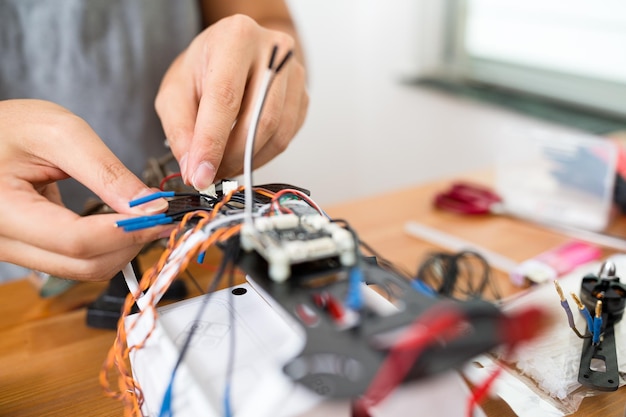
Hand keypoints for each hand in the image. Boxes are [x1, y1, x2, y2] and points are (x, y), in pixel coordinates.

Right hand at [0, 99, 171, 280]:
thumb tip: (151, 207)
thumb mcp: (61, 134)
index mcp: (1, 209)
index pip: (77, 240)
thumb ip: (107, 172)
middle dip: (131, 242)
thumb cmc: (10, 126)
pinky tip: (123, 222)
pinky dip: (107, 246)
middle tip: (161, 216)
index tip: (162, 216)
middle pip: (84, 264)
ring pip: (83, 269)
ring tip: (145, 216)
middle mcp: (3, 241)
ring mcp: (15, 251)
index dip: (127, 231)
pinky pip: (75, 261)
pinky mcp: (30, 251)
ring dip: (122, 248)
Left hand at [155, 14, 308, 190]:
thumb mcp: (175, 91)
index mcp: (236, 37)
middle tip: (209, 176)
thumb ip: (181, 129)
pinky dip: (261, 155)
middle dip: (231, 157)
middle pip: (259, 119)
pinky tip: (242, 153)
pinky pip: (286, 138)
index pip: (225, 98)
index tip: (200, 176)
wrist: (235, 52)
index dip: (212, 142)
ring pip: (277, 133)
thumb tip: (194, 171)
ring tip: (222, 165)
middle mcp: (273, 51)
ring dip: (247, 160)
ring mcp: (294, 74)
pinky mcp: (303, 96)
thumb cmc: (204, 67)